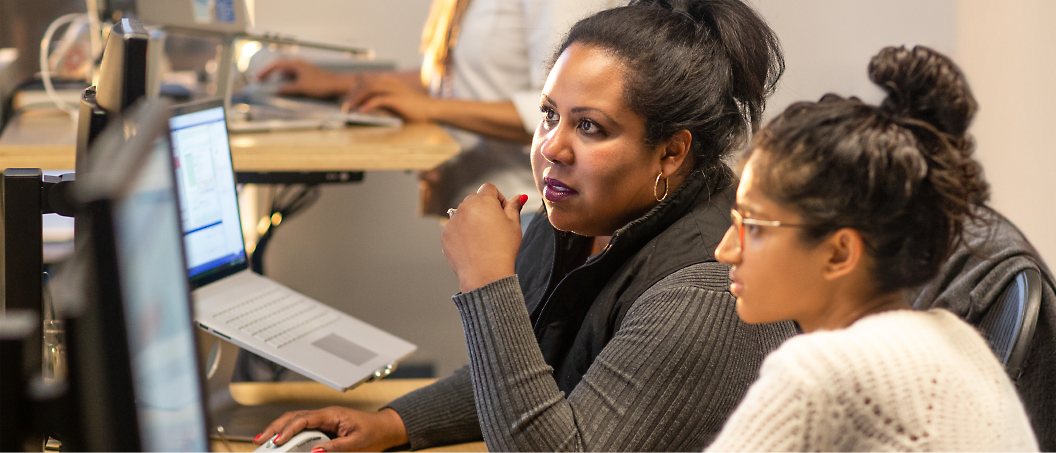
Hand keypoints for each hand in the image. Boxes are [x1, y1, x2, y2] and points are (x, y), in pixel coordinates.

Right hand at [253, 407, 407, 452]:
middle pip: (294, 417)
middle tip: (260, 440)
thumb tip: (315, 452)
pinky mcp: (323, 427)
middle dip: (275, 428)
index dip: (288, 429)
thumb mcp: (356, 444)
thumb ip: (335, 448)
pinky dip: (289, 433)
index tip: (277, 441)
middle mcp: (325, 415)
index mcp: (332, 415)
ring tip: (264, 441)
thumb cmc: (374, 434)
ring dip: (279, 430)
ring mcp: (323, 420)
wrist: (385, 429)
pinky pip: (302, 428)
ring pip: (295, 421)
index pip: (304, 419)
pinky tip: (280, 441)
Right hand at [255, 59, 355, 97]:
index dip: (265, 71)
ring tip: (270, 86)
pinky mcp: (307, 76)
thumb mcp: (302, 87)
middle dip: (269, 74)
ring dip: (278, 79)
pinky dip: (286, 82)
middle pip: (279, 67)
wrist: (337, 85)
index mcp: (296, 64)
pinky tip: (285, 89)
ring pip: (286, 73)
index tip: (257, 78)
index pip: (276, 64)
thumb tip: (277, 91)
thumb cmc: (322, 84)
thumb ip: (288, 89)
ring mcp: (303, 70)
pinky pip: (292, 78)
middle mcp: (298, 65)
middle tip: (260, 81)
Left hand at [344, 75, 437, 121]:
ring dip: (357, 98)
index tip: (348, 99)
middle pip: (364, 82)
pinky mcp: (397, 99)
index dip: (354, 88)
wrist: (430, 109)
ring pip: (369, 88)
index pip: (366, 79)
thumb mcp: (394, 101)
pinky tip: (362, 111)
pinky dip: (368, 104)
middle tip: (345, 105)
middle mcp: (390, 82)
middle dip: (352, 93)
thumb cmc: (413, 107)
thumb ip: (381, 99)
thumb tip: (366, 104)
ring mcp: (393, 89)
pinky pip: (379, 99)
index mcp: (388, 80)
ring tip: (350, 108)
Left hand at [442, 184, 527, 292]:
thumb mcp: (514, 225)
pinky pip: (454, 228)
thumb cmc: (503, 249)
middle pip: (474, 199)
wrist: (486, 274)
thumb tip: (518, 197)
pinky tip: (473, 247)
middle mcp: (464, 207)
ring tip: (483, 239)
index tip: (502, 212)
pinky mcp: (445, 235)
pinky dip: (462, 233)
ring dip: (472, 220)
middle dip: (484, 208)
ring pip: (463, 214)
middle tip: (493, 227)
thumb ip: (514, 207)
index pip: (489, 188)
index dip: (498, 198)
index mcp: (483, 201)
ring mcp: (452, 221)